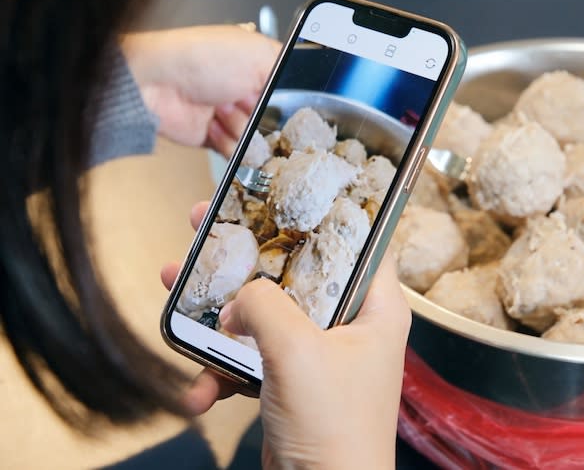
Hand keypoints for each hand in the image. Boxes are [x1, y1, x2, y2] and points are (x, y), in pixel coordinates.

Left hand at [123, 26, 281, 155]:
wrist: (156, 82)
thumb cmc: (199, 57)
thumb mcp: (258, 53)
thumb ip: (288, 68)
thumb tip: (303, 83)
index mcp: (256, 65)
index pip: (287, 90)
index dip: (289, 100)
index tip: (284, 102)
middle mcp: (242, 89)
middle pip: (274, 119)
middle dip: (264, 117)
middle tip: (247, 103)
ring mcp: (227, 113)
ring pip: (256, 138)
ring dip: (241, 128)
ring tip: (222, 109)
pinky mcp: (213, 136)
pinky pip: (235, 152)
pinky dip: (228, 143)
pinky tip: (213, 124)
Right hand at [161, 203, 411, 468]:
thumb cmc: (334, 428)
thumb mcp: (297, 352)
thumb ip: (264, 306)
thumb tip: (238, 297)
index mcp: (376, 308)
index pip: (360, 239)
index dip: (324, 210)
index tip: (286, 186)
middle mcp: (352, 325)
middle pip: (297, 270)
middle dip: (247, 251)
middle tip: (207, 220)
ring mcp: (320, 356)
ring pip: (266, 312)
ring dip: (219, 305)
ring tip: (174, 279)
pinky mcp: (292, 384)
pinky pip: (252, 360)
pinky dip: (222, 370)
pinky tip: (197, 389)